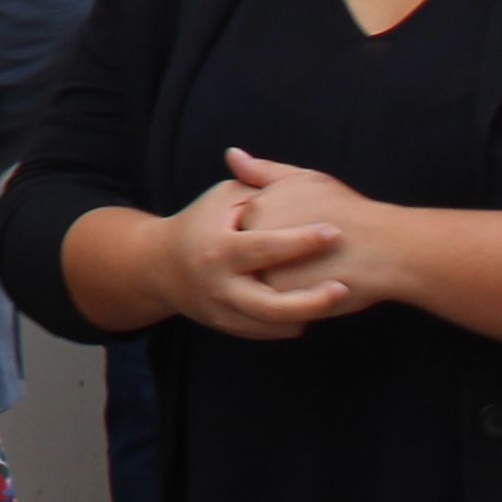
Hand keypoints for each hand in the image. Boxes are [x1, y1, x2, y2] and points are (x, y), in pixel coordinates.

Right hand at [153, 164, 349, 339]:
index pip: (263, 247)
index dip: (300, 241)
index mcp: (218, 248)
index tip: (334, 232)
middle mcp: (219, 285)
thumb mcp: (222, 198)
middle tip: (343, 288)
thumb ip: (256, 186)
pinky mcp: (227, 326)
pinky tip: (309, 306)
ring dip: (307, 313)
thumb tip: (282, 169)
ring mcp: (222, 310)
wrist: (157, 265)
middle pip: (271, 305)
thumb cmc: (201, 223)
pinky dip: (291, 321)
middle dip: (311, 300)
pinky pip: (267, 332)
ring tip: (335, 296)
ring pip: (273, 325)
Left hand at [220, 148, 400, 315]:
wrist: (388, 248)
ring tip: (322, 267)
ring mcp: (261, 268)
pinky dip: (296, 297)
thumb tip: (231, 155)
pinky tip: (321, 285)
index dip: (284, 231)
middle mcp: (251, 237)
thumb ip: (265, 171)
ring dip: (288, 276)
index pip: (252, 226)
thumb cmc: (351, 211)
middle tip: (319, 253)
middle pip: (255, 254)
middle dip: (282, 256)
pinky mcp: (278, 296)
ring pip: (264, 278)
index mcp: (254, 207)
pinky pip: (277, 301)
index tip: (311, 230)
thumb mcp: (306, 180)